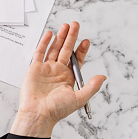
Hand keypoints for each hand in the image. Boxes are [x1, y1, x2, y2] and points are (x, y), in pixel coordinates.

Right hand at [10, 22, 106, 137]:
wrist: (38, 113)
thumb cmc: (56, 110)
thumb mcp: (79, 98)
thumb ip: (91, 87)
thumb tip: (103, 77)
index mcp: (68, 77)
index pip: (76, 59)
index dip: (81, 50)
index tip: (86, 40)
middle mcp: (57, 71)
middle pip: (65, 50)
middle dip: (71, 37)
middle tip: (75, 25)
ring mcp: (46, 68)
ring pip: (54, 48)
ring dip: (59, 37)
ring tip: (65, 26)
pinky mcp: (35, 68)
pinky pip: (40, 52)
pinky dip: (44, 43)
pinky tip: (49, 34)